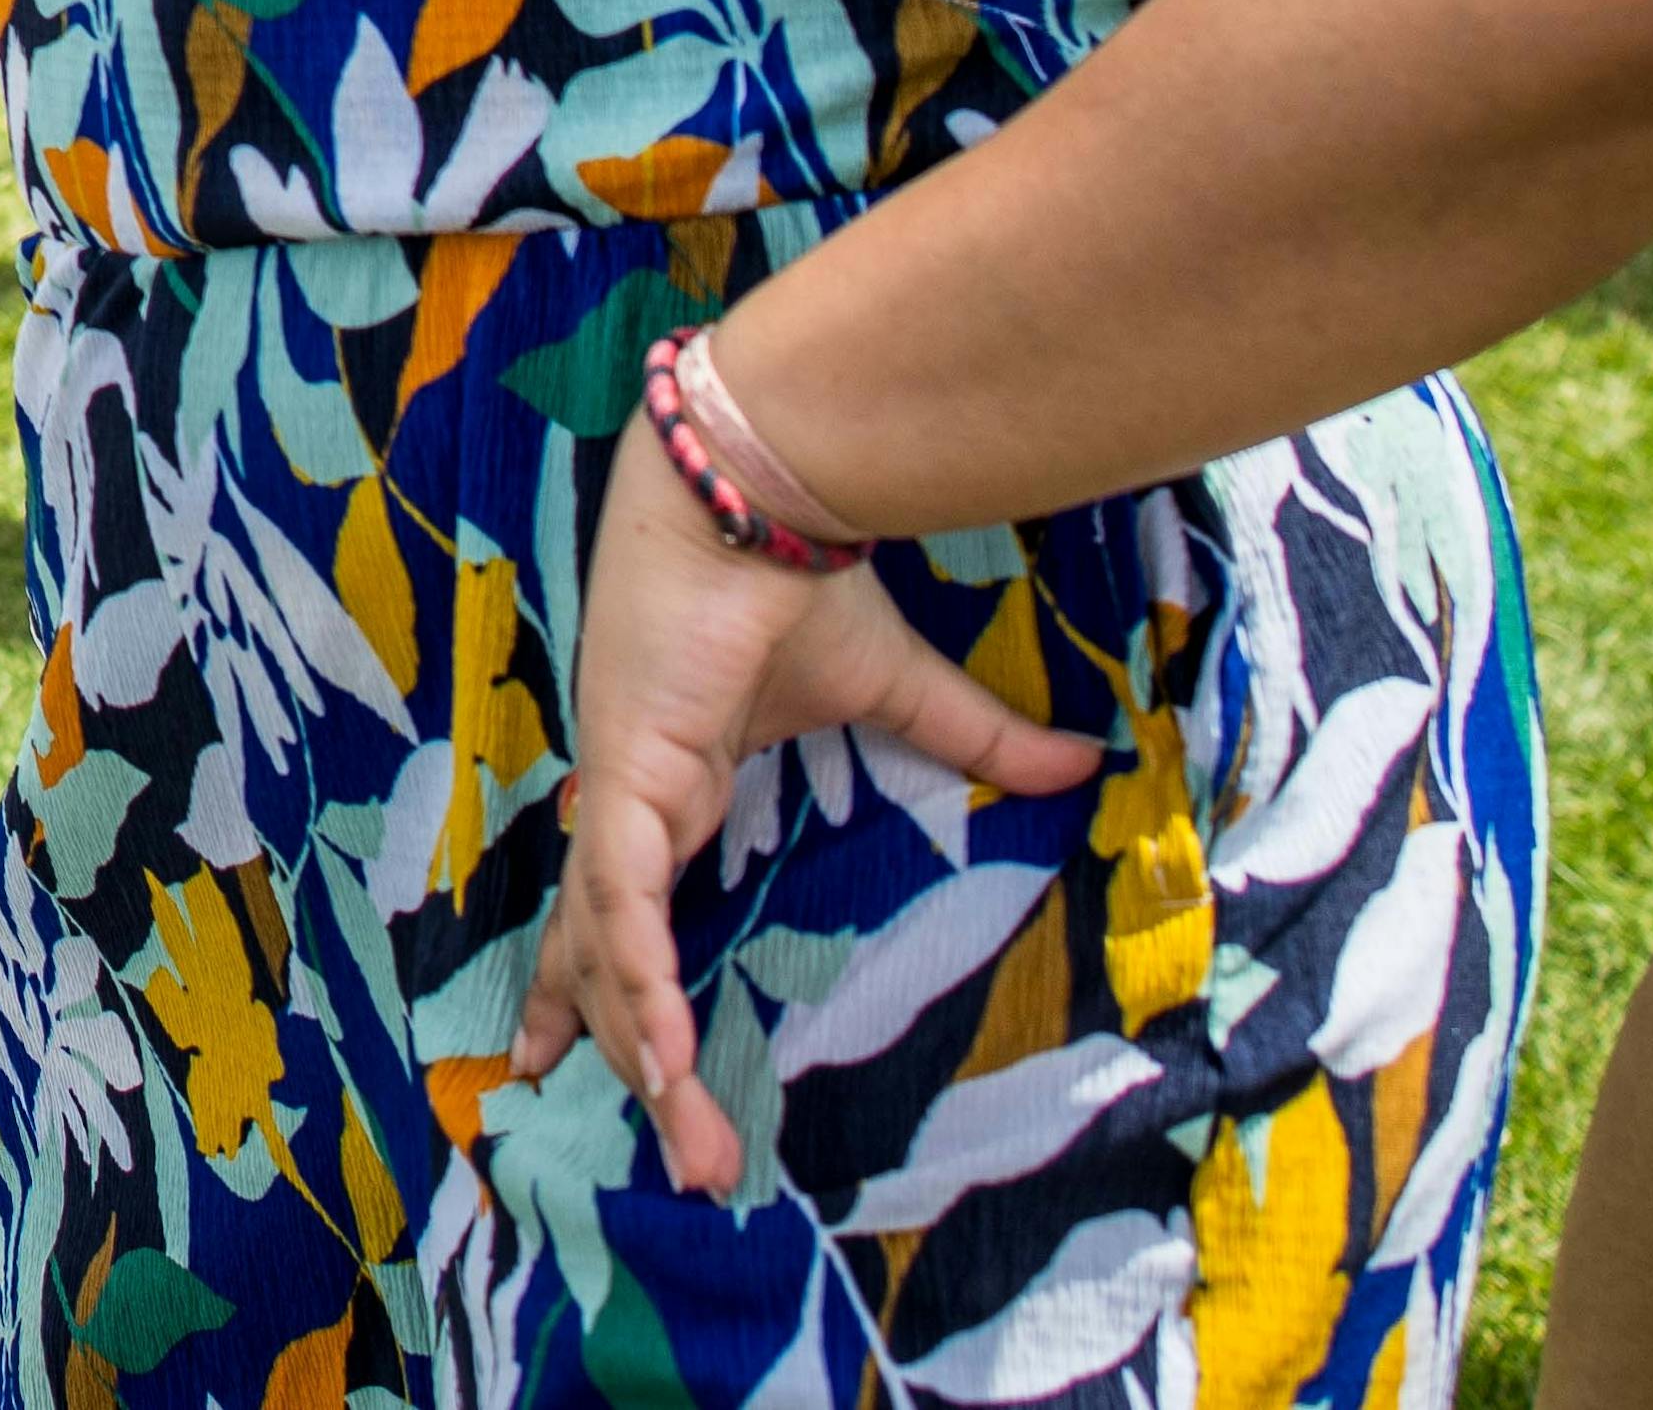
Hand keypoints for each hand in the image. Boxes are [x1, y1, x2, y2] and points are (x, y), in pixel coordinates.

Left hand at [500, 416, 1102, 1196]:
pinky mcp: (626, 771)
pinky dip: (638, 974)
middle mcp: (626, 799)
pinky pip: (624, 898)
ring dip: (648, 1051)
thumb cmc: (799, 575)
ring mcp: (618, 788)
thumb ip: (977, 738)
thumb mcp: (895, 687)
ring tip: (688, 1145)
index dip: (596, 987)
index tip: (570, 1062)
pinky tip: (655, 1051)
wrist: (759, 487)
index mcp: (666, 785)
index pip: (615, 910)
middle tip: (681, 1164)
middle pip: (603, 956)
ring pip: (610, 949)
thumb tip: (1082, 761)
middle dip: (632, 1060)